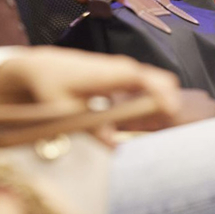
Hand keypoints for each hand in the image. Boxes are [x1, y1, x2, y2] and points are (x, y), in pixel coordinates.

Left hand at [0, 47, 181, 121]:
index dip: (163, 95)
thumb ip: (91, 128)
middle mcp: (123, 68)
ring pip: (157, 84)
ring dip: (163, 106)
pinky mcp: (122, 77)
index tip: (173, 113)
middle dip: (171, 103)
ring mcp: (125, 71)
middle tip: (169, 131)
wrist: (41, 66)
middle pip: (161, 81)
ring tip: (161, 130)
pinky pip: (147, 87)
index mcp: (111, 73)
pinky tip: (147, 123)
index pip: (146, 80)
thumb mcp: (64, 110)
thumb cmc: (50, 85)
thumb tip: (115, 147)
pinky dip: (153, 103)